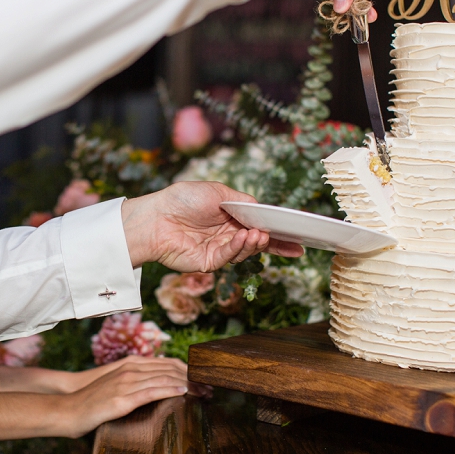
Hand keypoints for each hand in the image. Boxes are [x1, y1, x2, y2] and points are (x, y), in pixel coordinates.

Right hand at [60, 356, 191, 436]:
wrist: (69, 409)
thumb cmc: (93, 401)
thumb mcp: (117, 385)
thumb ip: (136, 381)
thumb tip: (159, 387)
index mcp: (131, 364)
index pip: (167, 363)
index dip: (188, 370)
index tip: (203, 379)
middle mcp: (131, 369)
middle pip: (171, 369)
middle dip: (193, 378)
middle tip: (210, 387)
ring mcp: (126, 383)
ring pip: (165, 379)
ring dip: (188, 385)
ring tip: (204, 392)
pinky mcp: (123, 399)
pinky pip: (152, 392)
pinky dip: (170, 390)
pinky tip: (184, 393)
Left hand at [121, 182, 303, 271]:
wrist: (155, 217)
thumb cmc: (182, 199)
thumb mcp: (218, 192)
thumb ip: (243, 201)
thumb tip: (262, 210)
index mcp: (230, 216)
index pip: (259, 224)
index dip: (279, 231)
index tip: (299, 234)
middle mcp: (226, 234)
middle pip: (258, 242)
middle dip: (278, 244)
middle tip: (296, 246)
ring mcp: (218, 249)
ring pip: (246, 251)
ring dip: (255, 243)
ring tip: (260, 234)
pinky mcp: (208, 262)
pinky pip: (229, 257)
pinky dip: (239, 248)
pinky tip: (244, 237)